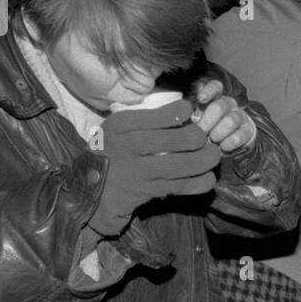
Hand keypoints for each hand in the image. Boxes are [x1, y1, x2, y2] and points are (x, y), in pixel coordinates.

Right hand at [89, 102, 221, 235]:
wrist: (87, 185)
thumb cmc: (110, 149)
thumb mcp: (117, 126)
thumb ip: (145, 117)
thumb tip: (185, 110)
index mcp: (121, 125)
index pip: (158, 114)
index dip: (181, 112)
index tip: (188, 112)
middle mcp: (129, 147)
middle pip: (175, 140)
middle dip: (198, 137)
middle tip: (206, 137)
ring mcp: (139, 172)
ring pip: (181, 165)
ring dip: (205, 160)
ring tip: (213, 155)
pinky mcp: (147, 191)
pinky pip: (180, 187)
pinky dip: (199, 182)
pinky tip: (208, 178)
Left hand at [190, 79, 256, 152]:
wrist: (226, 144)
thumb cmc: (206, 130)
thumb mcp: (196, 121)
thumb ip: (191, 118)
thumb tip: (186, 120)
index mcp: (215, 98)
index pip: (215, 87)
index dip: (209, 91)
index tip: (201, 99)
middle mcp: (229, 104)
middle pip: (219, 106)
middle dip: (207, 121)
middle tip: (200, 133)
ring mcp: (240, 116)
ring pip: (231, 120)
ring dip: (218, 133)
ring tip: (212, 140)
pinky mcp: (248, 130)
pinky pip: (241, 134)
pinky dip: (230, 142)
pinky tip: (223, 147)